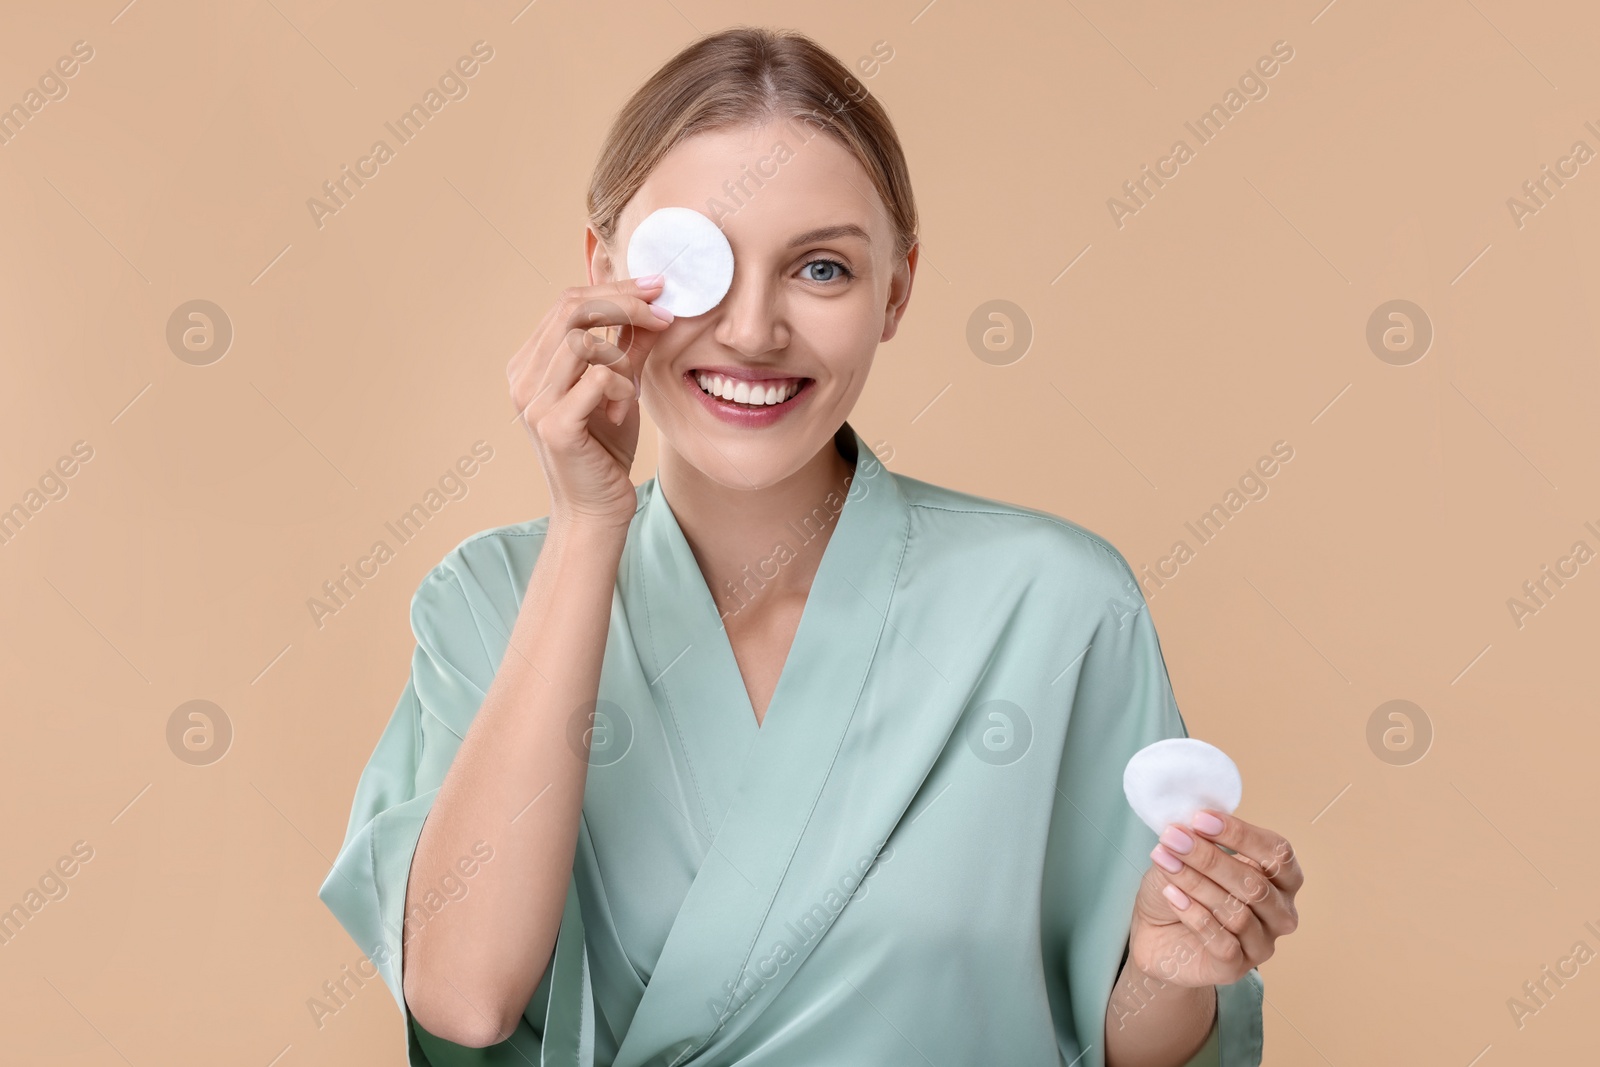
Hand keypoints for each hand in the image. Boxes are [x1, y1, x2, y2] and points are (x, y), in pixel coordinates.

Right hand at [507, 276, 674, 531]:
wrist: (596, 509)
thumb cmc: (605, 449)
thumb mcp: (621, 387)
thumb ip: (629, 347)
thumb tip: (656, 305)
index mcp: (531, 363)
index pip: (567, 302)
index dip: (614, 288)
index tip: (657, 288)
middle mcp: (523, 378)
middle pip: (571, 309)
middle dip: (624, 303)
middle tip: (663, 312)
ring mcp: (533, 402)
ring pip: (582, 340)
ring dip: (622, 355)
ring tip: (633, 385)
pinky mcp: (555, 425)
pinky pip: (599, 378)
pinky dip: (623, 387)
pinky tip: (625, 410)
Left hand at [1126, 811, 1301, 987]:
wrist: (1156, 932)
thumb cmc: (1182, 888)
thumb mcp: (1188, 857)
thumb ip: (1199, 842)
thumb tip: (1195, 824)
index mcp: (1281, 880)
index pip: (1278, 853)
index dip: (1241, 834)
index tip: (1200, 819)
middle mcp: (1280, 913)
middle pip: (1256, 884)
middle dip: (1210, 857)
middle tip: (1174, 838)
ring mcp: (1261, 944)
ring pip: (1237, 912)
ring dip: (1196, 883)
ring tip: (1166, 862)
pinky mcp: (1235, 968)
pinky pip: (1221, 941)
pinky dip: (1193, 914)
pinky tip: (1172, 895)